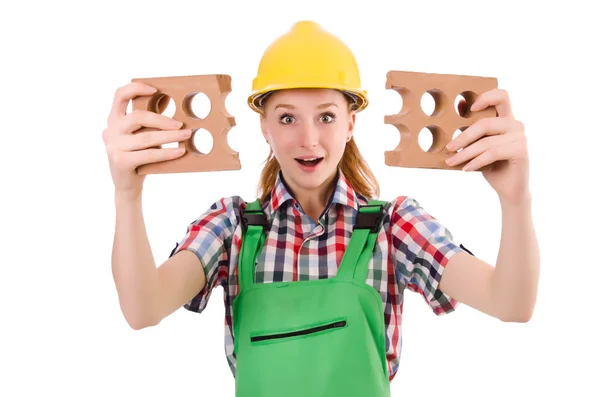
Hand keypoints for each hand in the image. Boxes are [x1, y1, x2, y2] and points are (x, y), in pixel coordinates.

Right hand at [102, 82, 190, 195]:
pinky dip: (167, 153)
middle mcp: (110, 130)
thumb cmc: (138, 156)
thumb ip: (148, 121)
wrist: (128, 185)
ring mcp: (113, 145)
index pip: (120, 95)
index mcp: (114, 119)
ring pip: (146, 137)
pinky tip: (180, 151)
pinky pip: (148, 154)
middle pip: (138, 117)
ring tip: (186, 135)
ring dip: (170, 136)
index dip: (137, 88)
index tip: (156, 89)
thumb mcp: (141, 135)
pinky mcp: (120, 160)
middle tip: (181, 124)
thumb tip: (168, 101)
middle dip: (162, 119)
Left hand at [445, 89, 529, 203]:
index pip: (502, 96)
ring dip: (465, 153)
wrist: (509, 189)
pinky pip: (492, 153)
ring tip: (452, 162)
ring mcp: (519, 137)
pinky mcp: (520, 151)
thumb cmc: (492, 165)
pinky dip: (476, 161)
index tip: (471, 106)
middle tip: (448, 148)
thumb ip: (471, 129)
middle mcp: (515, 125)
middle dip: (463, 136)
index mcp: (505, 119)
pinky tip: (466, 168)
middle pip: (485, 122)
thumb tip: (458, 106)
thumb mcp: (478, 145)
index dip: (487, 96)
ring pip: (486, 142)